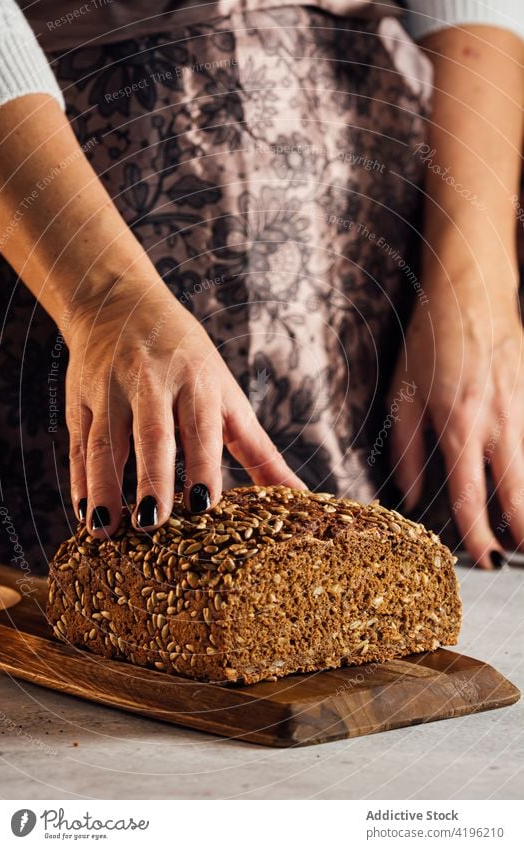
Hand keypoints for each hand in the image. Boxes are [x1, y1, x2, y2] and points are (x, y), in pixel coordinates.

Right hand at [64, 277, 304, 535]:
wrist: (120, 303)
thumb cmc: (188, 360)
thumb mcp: (227, 396)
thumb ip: (260, 450)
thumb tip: (299, 496)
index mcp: (197, 382)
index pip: (201, 427)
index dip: (202, 464)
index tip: (203, 504)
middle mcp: (152, 382)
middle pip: (151, 434)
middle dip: (152, 478)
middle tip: (152, 523)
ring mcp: (112, 389)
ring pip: (106, 442)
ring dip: (104, 486)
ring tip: (105, 529)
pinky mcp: (81, 397)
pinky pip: (80, 442)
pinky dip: (81, 480)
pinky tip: (86, 513)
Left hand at [388, 279, 523, 568]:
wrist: (472, 295)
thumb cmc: (430, 344)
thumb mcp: (403, 396)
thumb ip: (407, 450)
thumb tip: (408, 496)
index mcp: (458, 425)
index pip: (468, 493)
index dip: (477, 533)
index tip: (483, 559)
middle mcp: (498, 422)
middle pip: (517, 491)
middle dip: (522, 531)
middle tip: (519, 557)